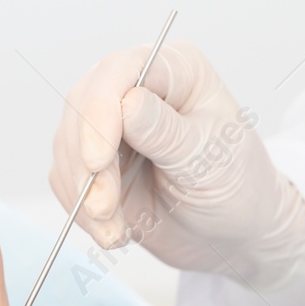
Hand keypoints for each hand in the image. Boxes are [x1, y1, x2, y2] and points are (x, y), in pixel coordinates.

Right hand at [49, 41, 304, 291]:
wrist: (233, 235)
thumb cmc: (237, 186)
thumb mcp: (209, 159)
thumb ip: (166, 132)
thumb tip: (126, 103)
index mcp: (176, 70)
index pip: (120, 72)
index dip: (100, 112)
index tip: (98, 161)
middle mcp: (138, 89)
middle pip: (83, 107)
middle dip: (87, 164)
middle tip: (105, 209)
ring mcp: (112, 126)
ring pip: (69, 147)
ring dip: (84, 194)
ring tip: (116, 231)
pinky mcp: (95, 163)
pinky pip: (67, 180)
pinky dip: (82, 211)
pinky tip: (115, 231)